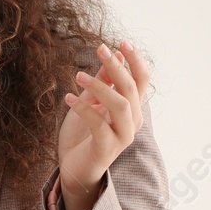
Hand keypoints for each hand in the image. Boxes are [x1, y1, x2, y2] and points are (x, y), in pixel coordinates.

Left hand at [57, 40, 151, 209]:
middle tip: (100, 49)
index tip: (122, 42)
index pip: (142, 80)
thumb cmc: (84, 133)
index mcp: (133, 108)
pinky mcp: (106, 149)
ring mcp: (122, 137)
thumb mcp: (92, 101)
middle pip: (131, 89)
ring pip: (120, 105)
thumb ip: (104, 81)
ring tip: (78, 76)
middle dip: (116, 67)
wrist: (74, 167)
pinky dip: (84, 109)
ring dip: (100, 87)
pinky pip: (99, 124)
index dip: (135, 61)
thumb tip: (114, 54)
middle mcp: (132, 122)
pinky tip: (68, 98)